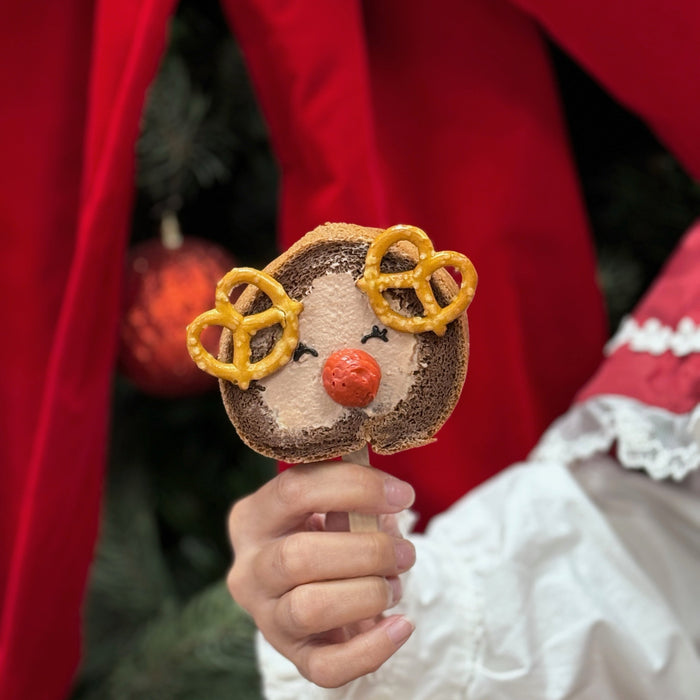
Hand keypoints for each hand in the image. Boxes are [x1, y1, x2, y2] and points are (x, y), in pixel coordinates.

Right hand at [227, 460, 416, 687]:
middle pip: (297, 556)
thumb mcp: (332, 502)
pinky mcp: (294, 655)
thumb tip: (389, 499)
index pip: (293, 491)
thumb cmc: (328, 529)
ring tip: (394, 584)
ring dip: (368, 593)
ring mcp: (267, 616)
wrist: (318, 579)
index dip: (354, 488)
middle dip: (366, 551)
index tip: (402, 494)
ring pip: (309, 609)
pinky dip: (372, 649)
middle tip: (403, 551)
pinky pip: (327, 667)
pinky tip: (401, 625)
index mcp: (253, 517)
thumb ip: (351, 496)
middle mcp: (250, 568)